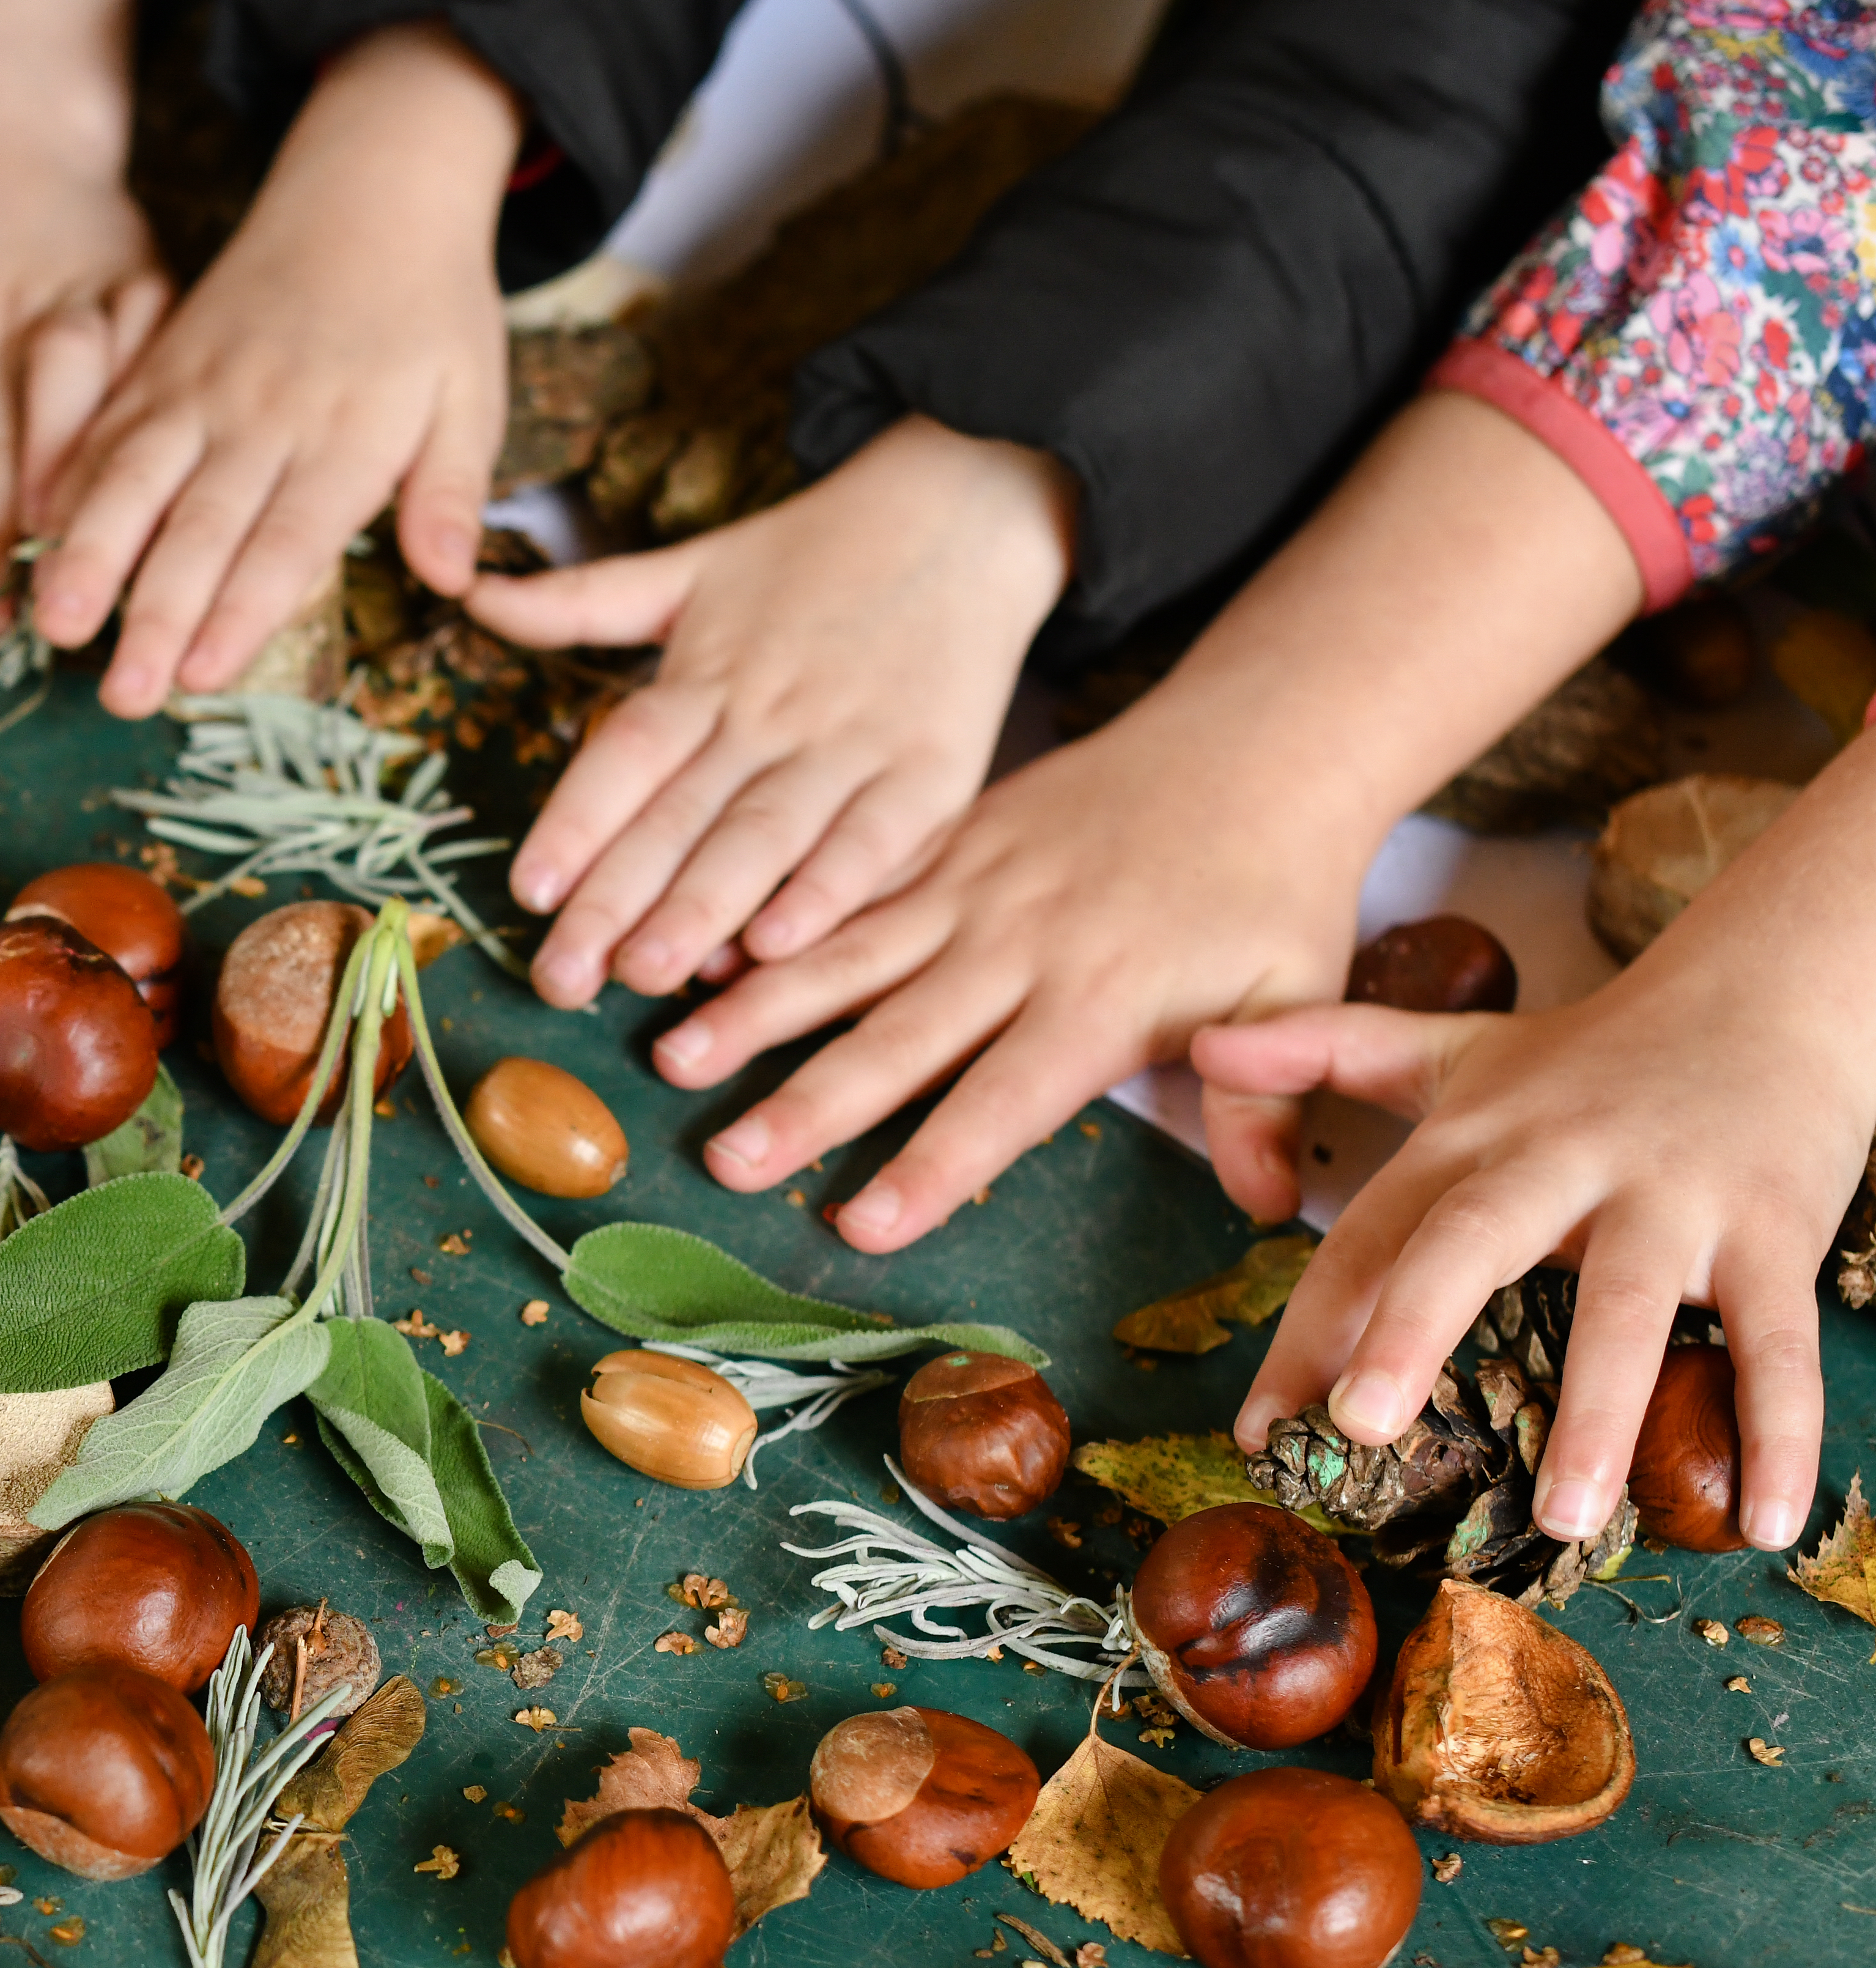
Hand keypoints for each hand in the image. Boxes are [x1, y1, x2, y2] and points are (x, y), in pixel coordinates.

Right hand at [27, 21, 519, 716]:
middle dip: (155, 615)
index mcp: (346, 434)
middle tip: (121, 692)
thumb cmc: (429, 310)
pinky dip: (67, 490)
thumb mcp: (474, 393)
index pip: (287, 539)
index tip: (203, 675)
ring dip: (90, 557)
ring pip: (133, 480)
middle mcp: (262, 415)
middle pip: (200, 528)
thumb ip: (452, 489)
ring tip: (53, 623)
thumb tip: (454, 578)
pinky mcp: (160, 365)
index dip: (242, 610)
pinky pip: (105, 432)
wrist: (367, 189)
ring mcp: (199, 388)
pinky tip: (33, 545)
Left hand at [468, 417, 1074, 1003]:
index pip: (624, 755)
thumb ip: (583, 601)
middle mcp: (768, 713)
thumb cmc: (812, 555)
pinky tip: (777, 945)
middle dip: (616, 902)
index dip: (573, 822)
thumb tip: (472, 597)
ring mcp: (851, 743)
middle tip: (562, 977)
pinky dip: (826, 893)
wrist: (965, 506)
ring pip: (763, 837)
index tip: (526, 890)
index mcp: (704, 674)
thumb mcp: (690, 567)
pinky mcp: (930, 770)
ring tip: (647, 974)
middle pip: (679, 815)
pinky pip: (872, 842)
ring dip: (704, 910)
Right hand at [657, 390, 1654, 1251]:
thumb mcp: (1293, 992)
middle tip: (726, 1161)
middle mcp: (1016, 945)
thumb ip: (1260, 1100)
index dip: (932, 1163)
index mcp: (1101, 995)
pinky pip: (849, 891)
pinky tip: (702, 956)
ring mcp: (969, 888)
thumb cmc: (1270, 889)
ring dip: (757, 1013)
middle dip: (808, 1105)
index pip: (1003, 1098)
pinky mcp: (945, 845)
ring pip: (846, 959)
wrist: (1249, 744)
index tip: (860, 1223)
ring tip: (673, 1058)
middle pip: (898, 1037)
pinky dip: (776, 927)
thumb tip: (1269, 1207)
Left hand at [1201, 737, 1875, 1552]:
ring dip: (1595, 1418)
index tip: (1258, 1431)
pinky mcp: (1773, 1229)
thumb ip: (1323, 1048)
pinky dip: (1777, 1432)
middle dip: (1413, 1328)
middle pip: (1470, 1242)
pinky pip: (1776, 1343)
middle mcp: (1559, 1163)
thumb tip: (1201, 1042)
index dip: (1308, 1330)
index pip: (1369, 1236)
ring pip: (1626, 1309)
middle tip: (1362, 1427)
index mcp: (1471, 1138)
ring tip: (1562, 1518)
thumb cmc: (1594, 1051)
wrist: (1773, 987)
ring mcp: (1672, 1198)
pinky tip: (1762, 1522)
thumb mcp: (1454, 1045)